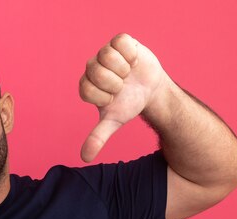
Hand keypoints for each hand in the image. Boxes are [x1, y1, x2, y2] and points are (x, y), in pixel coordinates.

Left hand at [79, 33, 169, 161]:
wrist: (150, 90)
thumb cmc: (128, 104)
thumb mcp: (114, 122)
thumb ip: (98, 137)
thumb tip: (85, 158)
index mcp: (86, 85)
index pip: (87, 88)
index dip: (104, 96)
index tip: (113, 98)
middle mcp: (92, 67)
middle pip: (96, 71)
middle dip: (115, 83)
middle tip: (122, 86)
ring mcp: (105, 53)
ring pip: (107, 55)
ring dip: (124, 69)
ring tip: (128, 74)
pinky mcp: (120, 41)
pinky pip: (121, 42)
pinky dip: (131, 54)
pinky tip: (134, 61)